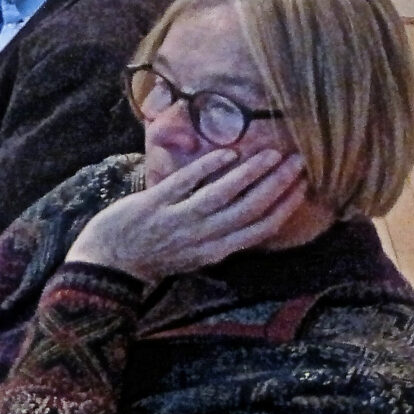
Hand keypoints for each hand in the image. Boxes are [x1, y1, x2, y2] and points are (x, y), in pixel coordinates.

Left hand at [65, 149, 307, 283]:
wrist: (109, 261)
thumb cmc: (156, 254)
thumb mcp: (196, 254)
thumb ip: (221, 236)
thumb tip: (252, 214)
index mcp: (216, 251)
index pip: (260, 228)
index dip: (285, 206)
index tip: (303, 185)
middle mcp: (202, 237)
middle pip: (249, 208)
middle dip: (277, 183)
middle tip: (297, 161)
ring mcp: (178, 220)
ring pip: (222, 194)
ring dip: (250, 172)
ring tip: (271, 152)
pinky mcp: (154, 204)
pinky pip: (185, 182)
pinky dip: (208, 167)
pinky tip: (228, 153)